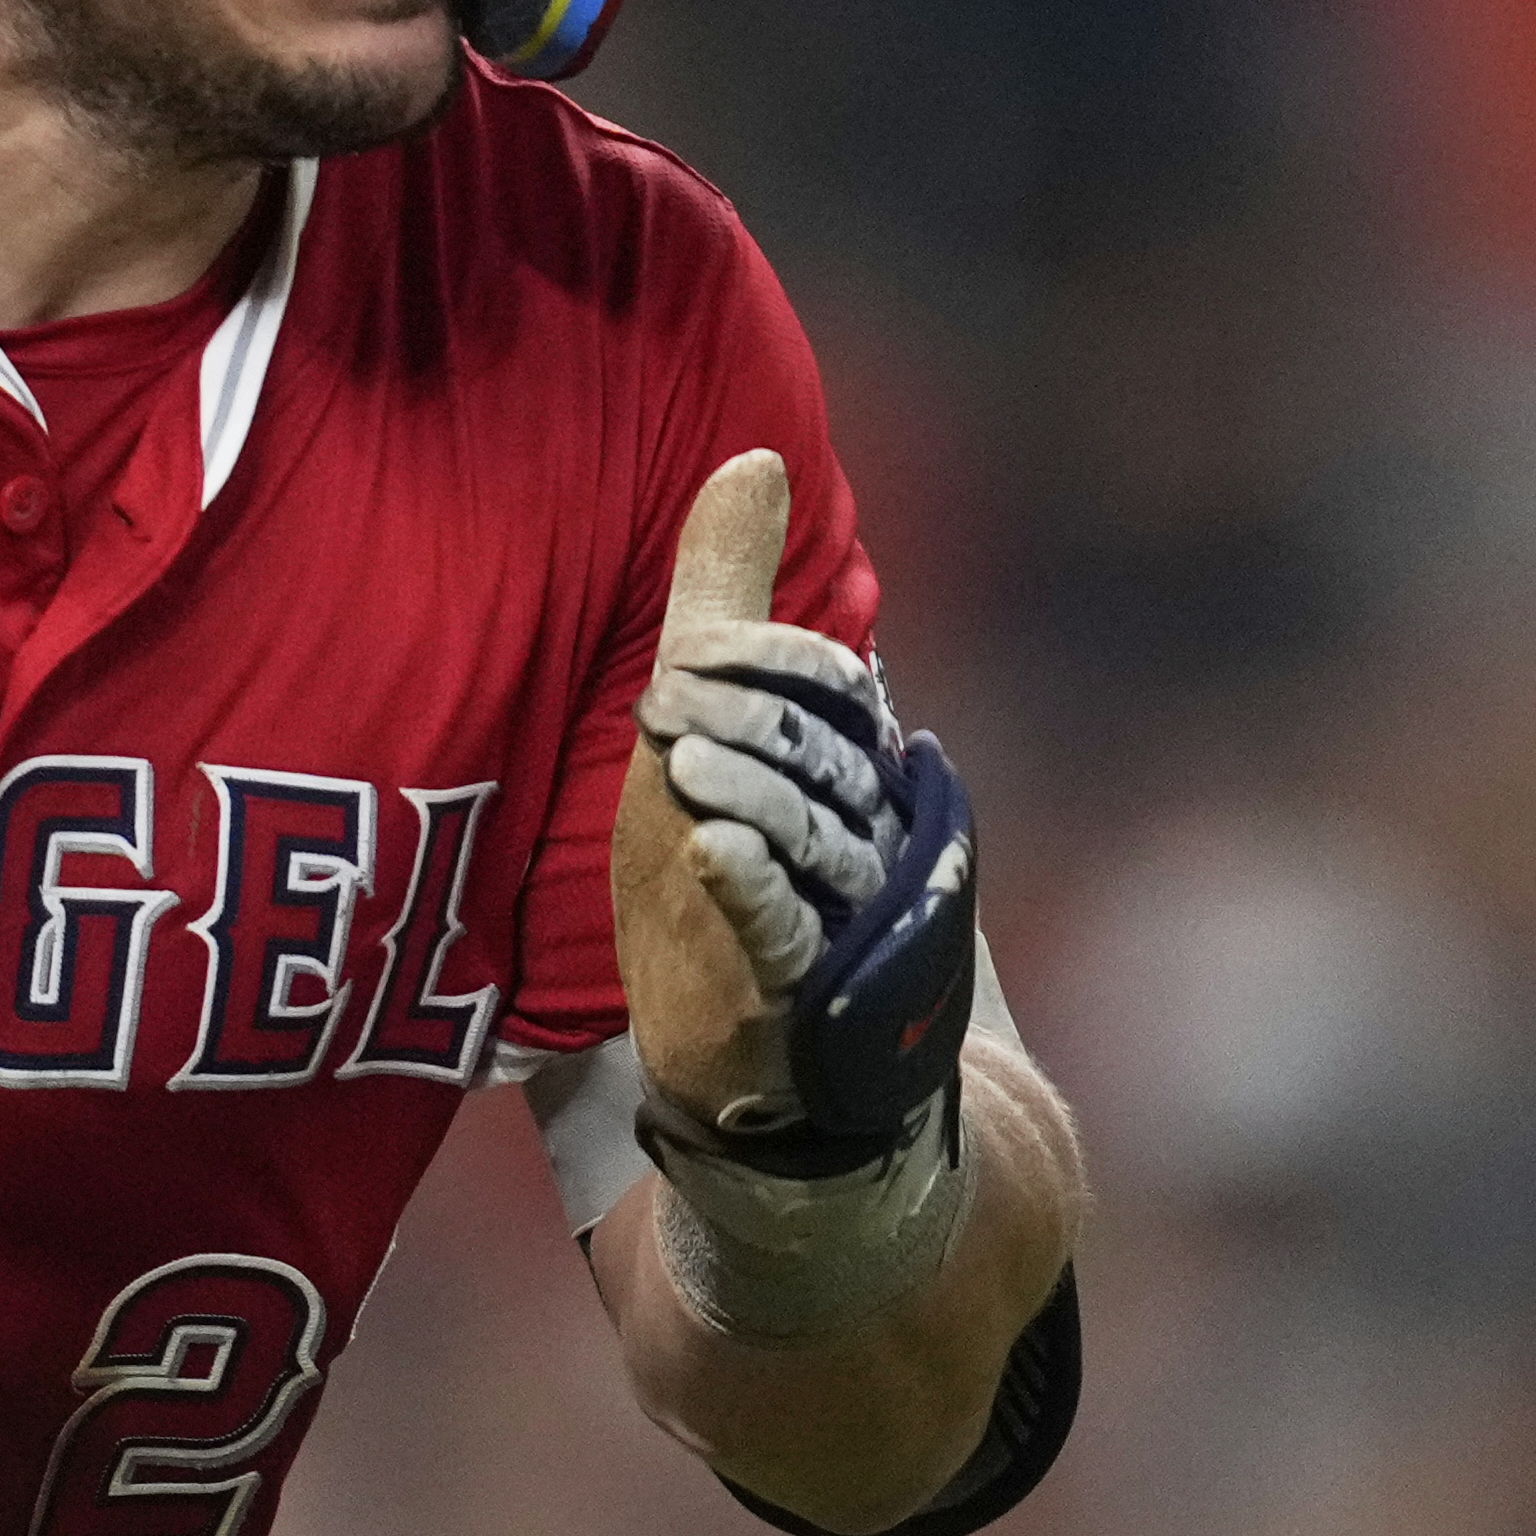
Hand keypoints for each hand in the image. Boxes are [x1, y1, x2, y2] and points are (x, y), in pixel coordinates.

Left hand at [614, 450, 978, 1161]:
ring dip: (749, 793)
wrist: (767, 1081)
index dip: (766, 665)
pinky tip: (711, 850)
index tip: (698, 651)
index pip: (824, 692)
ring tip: (682, 760)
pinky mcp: (798, 995)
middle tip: (674, 698)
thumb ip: (727, 597)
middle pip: (816, 757)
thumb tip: (753, 454)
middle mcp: (862, 834)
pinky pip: (785, 931)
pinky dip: (753, 888)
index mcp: (847, 764)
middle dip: (748, 722)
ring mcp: (838, 919)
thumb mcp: (708, 726)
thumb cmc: (733, 883)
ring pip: (808, 837)